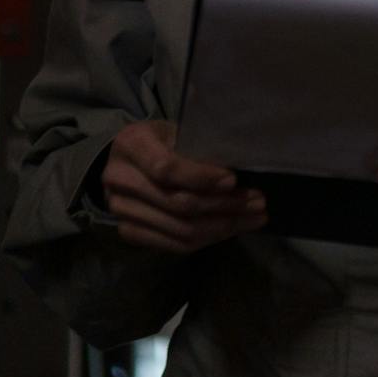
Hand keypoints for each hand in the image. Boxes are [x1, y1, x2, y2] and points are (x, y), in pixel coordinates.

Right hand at [100, 120, 266, 253]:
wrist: (126, 161)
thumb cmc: (160, 140)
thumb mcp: (176, 132)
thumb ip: (199, 148)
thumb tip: (240, 171)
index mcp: (131, 145)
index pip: (166, 168)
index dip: (201, 177)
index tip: (233, 180)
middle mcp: (119, 179)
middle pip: (177, 203)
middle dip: (223, 205)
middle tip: (257, 202)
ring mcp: (121, 211)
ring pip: (180, 229)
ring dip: (223, 226)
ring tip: (253, 217)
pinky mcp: (130, 233)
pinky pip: (176, 245)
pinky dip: (209, 239)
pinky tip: (232, 229)